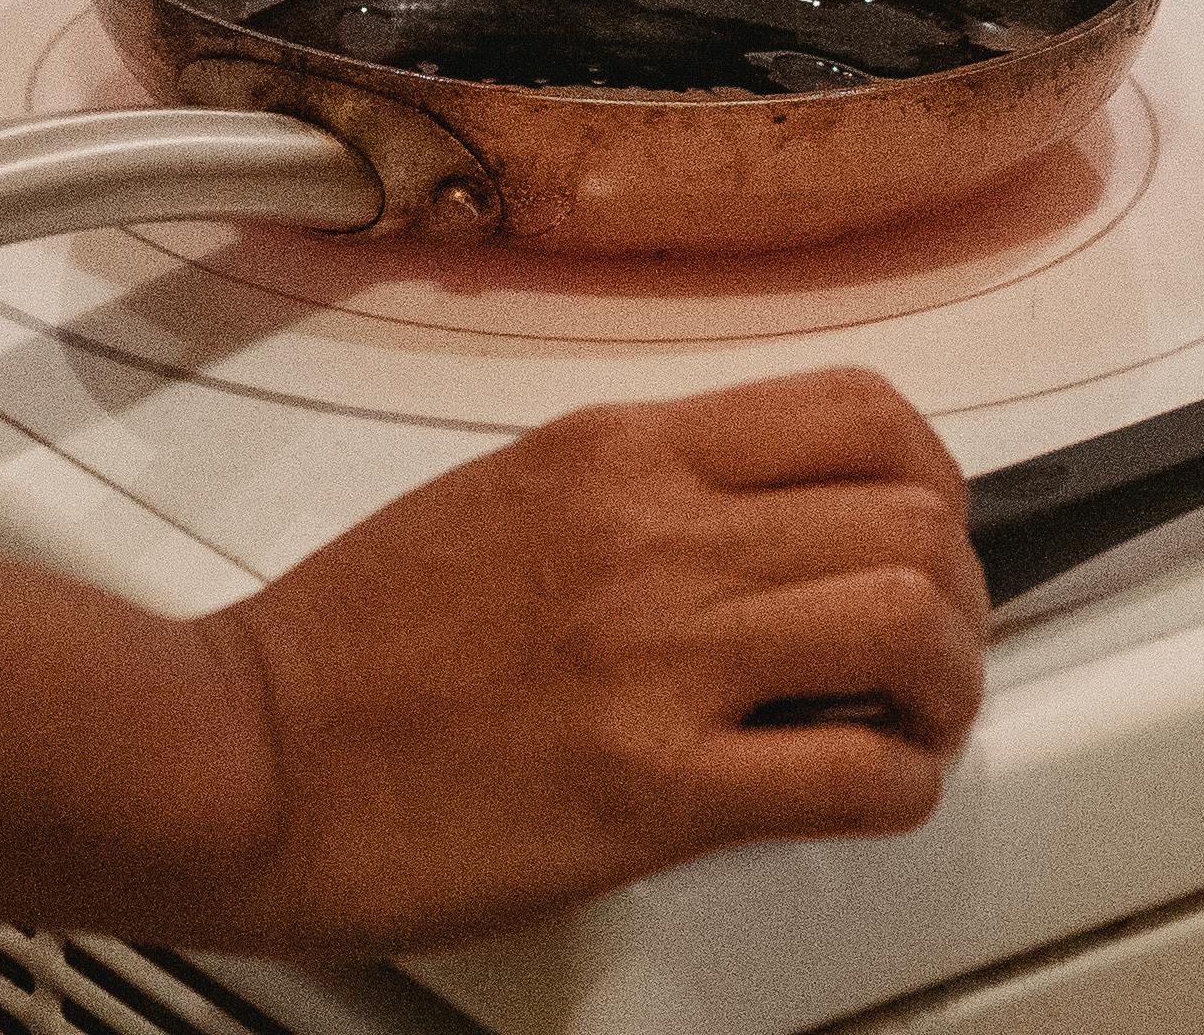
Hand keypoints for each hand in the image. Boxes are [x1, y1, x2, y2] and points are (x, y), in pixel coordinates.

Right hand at [179, 368, 988, 959]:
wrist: (243, 755)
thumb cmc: (342, 647)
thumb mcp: (506, 496)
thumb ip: (637, 494)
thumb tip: (745, 524)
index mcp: (621, 450)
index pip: (861, 411)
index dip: (932, 481)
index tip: (923, 532)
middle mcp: (659, 533)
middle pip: (915, 515)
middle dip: (960, 591)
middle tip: (932, 647)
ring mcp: (663, 658)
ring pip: (913, 623)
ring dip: (947, 685)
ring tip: (915, 721)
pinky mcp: (655, 787)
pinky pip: (856, 775)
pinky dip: (899, 786)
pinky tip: (868, 792)